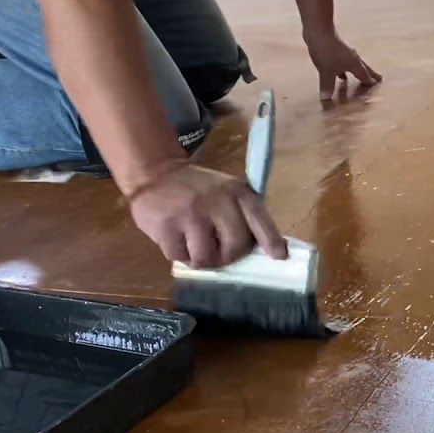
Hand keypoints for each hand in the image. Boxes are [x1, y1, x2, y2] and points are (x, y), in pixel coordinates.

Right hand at [127, 164, 288, 267]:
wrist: (154, 173)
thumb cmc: (196, 189)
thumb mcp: (225, 191)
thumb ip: (241, 215)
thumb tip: (261, 250)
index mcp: (236, 192)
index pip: (260, 219)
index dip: (271, 240)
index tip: (279, 256)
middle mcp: (217, 202)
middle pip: (235, 247)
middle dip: (227, 257)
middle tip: (218, 253)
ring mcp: (190, 215)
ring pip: (206, 258)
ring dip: (201, 259)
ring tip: (193, 245)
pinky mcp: (166, 227)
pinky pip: (179, 257)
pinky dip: (179, 254)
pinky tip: (176, 239)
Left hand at [304, 29, 380, 99]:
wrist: (318, 31)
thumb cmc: (326, 52)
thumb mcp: (326, 72)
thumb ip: (327, 85)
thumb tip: (326, 99)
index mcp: (354, 64)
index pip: (364, 75)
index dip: (369, 81)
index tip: (376, 85)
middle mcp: (352, 58)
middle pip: (364, 68)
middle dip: (370, 74)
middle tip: (379, 78)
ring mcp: (344, 53)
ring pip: (353, 65)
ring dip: (357, 72)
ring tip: (359, 79)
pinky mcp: (336, 50)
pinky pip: (343, 63)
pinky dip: (344, 70)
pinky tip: (340, 75)